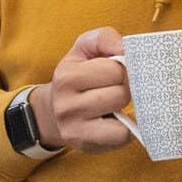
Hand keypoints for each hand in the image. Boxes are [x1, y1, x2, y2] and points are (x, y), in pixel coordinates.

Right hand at [33, 27, 132, 152]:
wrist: (54, 112)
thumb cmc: (78, 77)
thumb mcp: (84, 49)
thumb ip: (104, 38)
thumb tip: (124, 48)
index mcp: (66, 75)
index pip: (114, 69)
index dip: (122, 69)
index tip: (116, 71)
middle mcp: (66, 103)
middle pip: (121, 92)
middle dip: (125, 89)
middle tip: (115, 89)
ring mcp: (74, 126)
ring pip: (121, 112)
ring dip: (125, 107)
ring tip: (114, 104)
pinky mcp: (84, 144)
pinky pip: (121, 135)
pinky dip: (127, 127)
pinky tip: (119, 120)